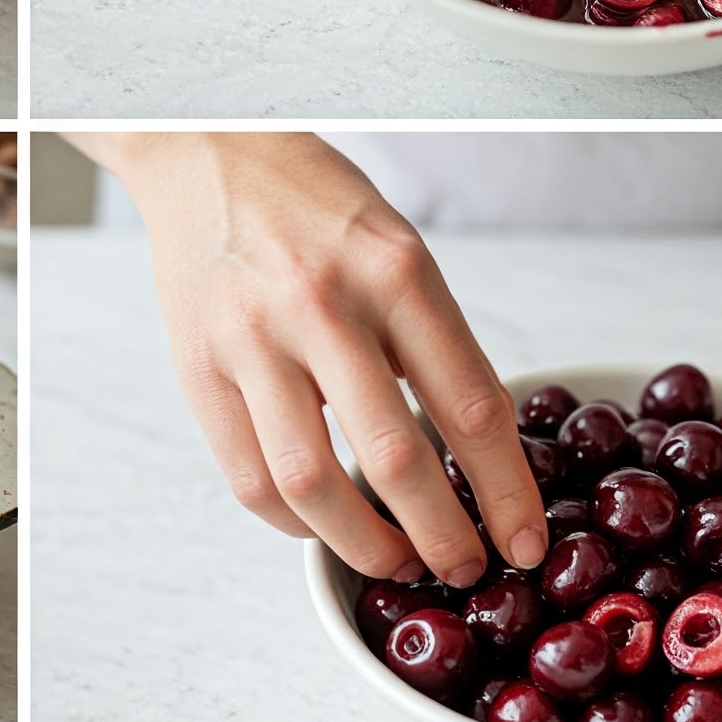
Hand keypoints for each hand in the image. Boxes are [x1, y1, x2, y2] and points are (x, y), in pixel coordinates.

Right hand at [73, 132, 547, 584]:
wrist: (207, 153)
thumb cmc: (313, 205)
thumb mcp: (397, 249)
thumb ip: (430, 342)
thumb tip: (468, 457)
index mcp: (394, 270)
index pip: (471, 406)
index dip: (505, 493)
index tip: (523, 543)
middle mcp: (323, 305)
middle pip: (395, 459)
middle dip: (440, 537)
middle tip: (461, 569)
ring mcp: (252, 341)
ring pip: (312, 484)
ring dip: (363, 545)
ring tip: (394, 561)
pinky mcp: (198, 371)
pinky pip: (249, 479)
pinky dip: (293, 523)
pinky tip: (322, 526)